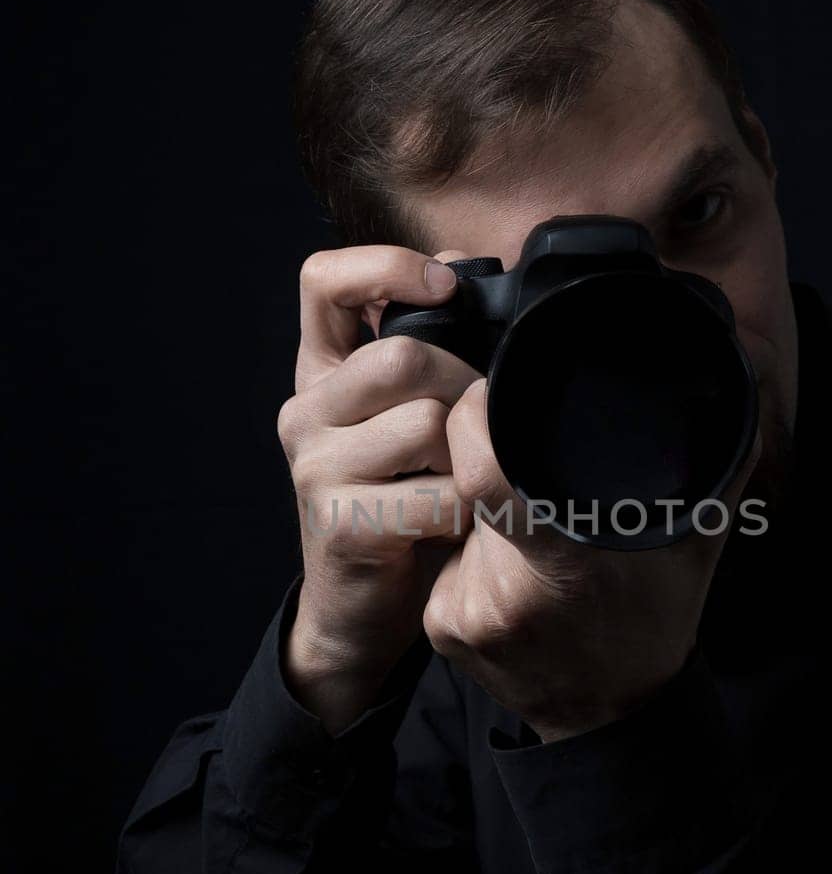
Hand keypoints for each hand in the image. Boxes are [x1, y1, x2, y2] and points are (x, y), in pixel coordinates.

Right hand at [277, 244, 481, 731]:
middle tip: (482, 430)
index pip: (324, 280)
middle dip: (467, 387)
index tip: (445, 290)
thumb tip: (463, 273)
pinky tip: (458, 523)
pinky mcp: (340, 521)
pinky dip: (465, 509)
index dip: (385, 267)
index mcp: (322, 371)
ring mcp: (316, 466)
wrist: (359, 607)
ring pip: (426, 422)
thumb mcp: (406, 415)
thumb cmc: (401, 500)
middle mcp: (307, 411)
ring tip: (467, 482)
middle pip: (403, 356)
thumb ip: (426, 348)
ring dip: (470, 454)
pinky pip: (435, 493)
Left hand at [422, 377, 762, 741]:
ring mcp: (467, 614)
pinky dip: (472, 556)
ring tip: (537, 546)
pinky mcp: (441, 627)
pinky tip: (512, 581)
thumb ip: (715, 454)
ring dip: (488, 520)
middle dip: (497, 471)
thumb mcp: (697, 536)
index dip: (475, 420)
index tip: (491, 399)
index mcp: (566, 564)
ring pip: (460, 524)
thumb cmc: (657, 618)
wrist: (611, 716)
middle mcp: (506, 593)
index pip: (482, 468)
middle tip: (539, 490)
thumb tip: (728, 369)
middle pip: (474, 488)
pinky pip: (447, 561)